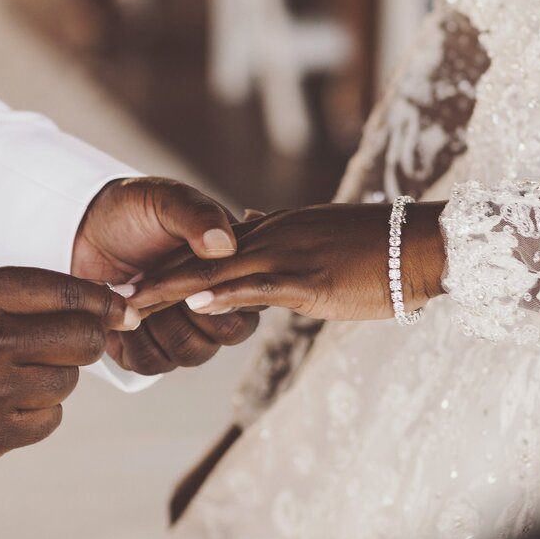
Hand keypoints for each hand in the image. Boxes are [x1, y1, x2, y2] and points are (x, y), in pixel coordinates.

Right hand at [0, 267, 138, 464]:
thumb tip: (98, 307)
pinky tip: (10, 400)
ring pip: (68, 381)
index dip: (104, 302)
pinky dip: (40, 410)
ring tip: (15, 372)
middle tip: (65, 341)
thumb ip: (21, 293)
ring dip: (54, 375)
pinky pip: (50, 420)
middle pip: (82, 340)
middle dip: (84, 339)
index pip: (68, 294)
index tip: (122, 310)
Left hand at [73, 177, 261, 372]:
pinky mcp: (148, 347)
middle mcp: (214, 308)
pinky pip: (151, 364)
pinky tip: (120, 309)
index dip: (206, 295)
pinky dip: (131, 339)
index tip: (168, 272)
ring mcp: (183, 332)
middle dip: (177, 311)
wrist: (84, 227)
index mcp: (232, 273)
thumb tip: (223, 247)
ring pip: (188, 355)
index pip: (243, 308)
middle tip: (143, 280)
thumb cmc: (133, 210)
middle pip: (219, 339)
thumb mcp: (167, 201)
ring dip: (155, 324)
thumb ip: (198, 217)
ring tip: (131, 293)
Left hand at [129, 203, 448, 320]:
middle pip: (200, 259)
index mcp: (276, 231)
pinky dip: (222, 296)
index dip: (171, 264)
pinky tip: (192, 306)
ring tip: (132, 307)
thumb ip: (282, 240)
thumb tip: (252, 233)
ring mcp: (288, 257)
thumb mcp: (320, 240)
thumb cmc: (380, 248)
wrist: (424, 242)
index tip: (137, 279)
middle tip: (115, 297)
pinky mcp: (307, 280)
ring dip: (171, 293)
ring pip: (215, 274)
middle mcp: (274, 238)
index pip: (212, 248)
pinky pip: (256, 287)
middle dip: (156, 281)